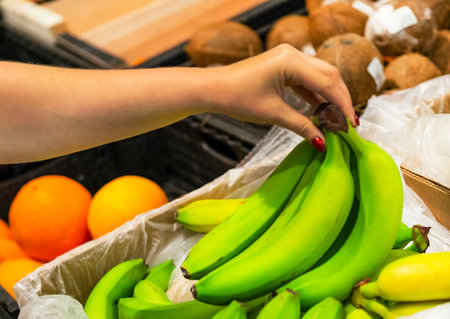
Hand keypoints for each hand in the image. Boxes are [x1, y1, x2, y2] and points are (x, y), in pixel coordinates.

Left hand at [208, 44, 357, 150]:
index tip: (352, 124)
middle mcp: (292, 53)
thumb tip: (322, 143)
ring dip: (329, 96)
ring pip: (319, 75)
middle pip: (329, 74)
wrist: (213, 89)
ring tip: (337, 118)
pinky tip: (321, 110)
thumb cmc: (238, 99)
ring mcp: (288, 57)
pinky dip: (315, 93)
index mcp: (291, 61)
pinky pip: (306, 78)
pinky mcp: (282, 65)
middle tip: (348, 122)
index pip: (328, 82)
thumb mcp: (273, 114)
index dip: (342, 104)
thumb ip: (302, 126)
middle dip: (340, 98)